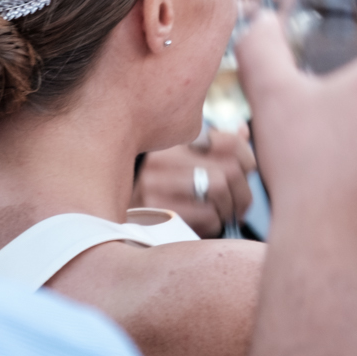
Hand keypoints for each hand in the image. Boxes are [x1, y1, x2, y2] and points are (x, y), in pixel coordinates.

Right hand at [134, 130, 256, 236]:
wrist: (108, 211)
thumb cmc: (157, 186)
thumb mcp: (181, 158)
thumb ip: (215, 144)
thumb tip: (243, 131)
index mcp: (175, 141)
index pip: (231, 144)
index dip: (248, 160)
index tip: (245, 172)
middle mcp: (163, 159)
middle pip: (229, 170)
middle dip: (243, 192)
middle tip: (241, 203)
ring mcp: (156, 187)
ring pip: (220, 191)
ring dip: (230, 209)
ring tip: (225, 214)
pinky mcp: (156, 215)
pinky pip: (207, 217)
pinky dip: (215, 223)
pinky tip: (207, 224)